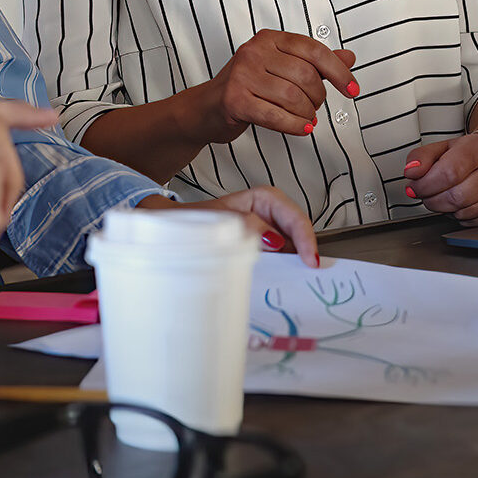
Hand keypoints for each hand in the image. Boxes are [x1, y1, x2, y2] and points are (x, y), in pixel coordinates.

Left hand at [137, 185, 319, 264]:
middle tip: (309, 272)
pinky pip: (277, 256)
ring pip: (289, 244)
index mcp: (260, 198)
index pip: (291, 214)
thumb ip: (244, 225)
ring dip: (294, 260)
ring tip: (298, 278)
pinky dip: (282, 267)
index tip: (308, 258)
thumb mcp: (215, 220)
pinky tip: (281, 279)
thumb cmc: (189, 219)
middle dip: (304, 249)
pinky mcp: (257, 247)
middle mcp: (265, 213)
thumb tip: (271, 238)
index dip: (304, 235)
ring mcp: (263, 231)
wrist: (167, 229)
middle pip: (295, 229)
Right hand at [192, 30, 357, 141]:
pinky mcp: (234, 100)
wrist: (206, 109)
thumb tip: (348, 57)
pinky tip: (301, 129)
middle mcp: (254, 51)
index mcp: (269, 39)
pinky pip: (276, 116)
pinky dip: (294, 126)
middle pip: (305, 76)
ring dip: (306, 114)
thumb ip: (314, 63)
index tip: (352, 89)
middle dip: (317, 98)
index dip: (339, 72)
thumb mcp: (280, 69)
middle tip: (313, 108)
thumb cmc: (246, 88)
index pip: (314, 50)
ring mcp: (242, 75)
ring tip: (304, 119)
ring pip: (293, 97)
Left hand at [403, 132, 477, 225]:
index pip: (448, 173)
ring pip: (466, 212)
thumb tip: (411, 172)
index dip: (425, 186)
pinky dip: (461, 217)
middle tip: (426, 196)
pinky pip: (476, 221)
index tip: (415, 188)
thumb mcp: (441, 148)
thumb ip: (420, 157)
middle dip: (433, 201)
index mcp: (477, 148)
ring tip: (443, 199)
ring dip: (446, 210)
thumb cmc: (467, 155)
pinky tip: (460, 205)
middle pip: (456, 197)